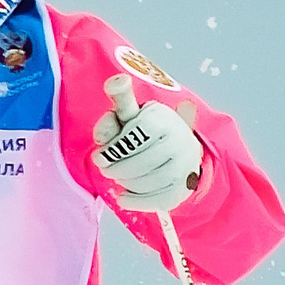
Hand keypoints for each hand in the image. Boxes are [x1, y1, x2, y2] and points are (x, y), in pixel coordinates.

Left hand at [90, 77, 203, 212]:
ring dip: (124, 183)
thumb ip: (119, 102)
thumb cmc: (147, 131)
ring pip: (144, 183)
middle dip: (114, 169)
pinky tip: (123, 197)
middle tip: (106, 169)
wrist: (182, 149)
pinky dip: (134, 201)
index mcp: (164, 119)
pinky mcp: (183, 189)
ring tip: (118, 179)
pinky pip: (155, 200)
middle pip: (137, 163)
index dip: (111, 149)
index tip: (100, 155)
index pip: (131, 137)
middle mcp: (180, 141)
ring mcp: (185, 167)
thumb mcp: (133, 113)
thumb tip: (114, 83)